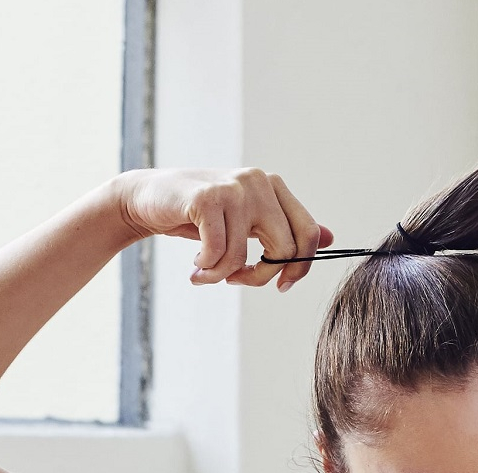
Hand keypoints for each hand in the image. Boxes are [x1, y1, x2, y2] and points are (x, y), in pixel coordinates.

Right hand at [115, 168, 334, 291]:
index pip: (308, 234)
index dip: (299, 267)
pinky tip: (195, 265)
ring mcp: (234, 188)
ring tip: (204, 275)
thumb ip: (284, 227)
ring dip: (221, 277)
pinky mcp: (207, 198)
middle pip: (285, 249)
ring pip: (244, 256)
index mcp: (274, 187)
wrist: (147, 199)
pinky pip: (218, 252)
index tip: (281, 285)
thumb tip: (330, 238)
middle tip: (234, 281)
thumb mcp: (246, 221)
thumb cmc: (199, 215)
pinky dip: (206, 269)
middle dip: (260, 278)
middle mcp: (259, 182)